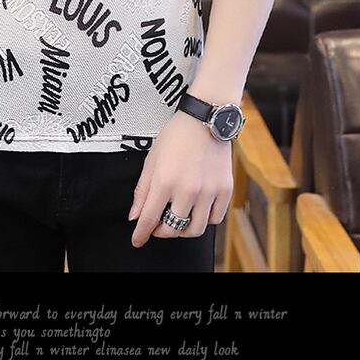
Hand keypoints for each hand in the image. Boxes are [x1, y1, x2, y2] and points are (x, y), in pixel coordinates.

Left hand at [128, 111, 233, 246]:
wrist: (205, 120)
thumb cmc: (176, 136)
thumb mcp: (152, 160)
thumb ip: (142, 190)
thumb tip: (135, 216)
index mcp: (164, 181)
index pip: (149, 219)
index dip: (141, 234)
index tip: (137, 240)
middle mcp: (187, 190)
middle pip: (172, 229)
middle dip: (161, 232)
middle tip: (158, 226)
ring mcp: (208, 191)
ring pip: (195, 229)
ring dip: (183, 230)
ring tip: (178, 220)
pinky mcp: (225, 190)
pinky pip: (215, 218)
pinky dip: (205, 220)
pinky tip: (197, 211)